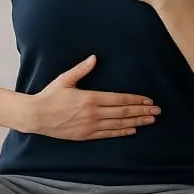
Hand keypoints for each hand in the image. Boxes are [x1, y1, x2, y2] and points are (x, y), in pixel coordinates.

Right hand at [26, 55, 160, 140]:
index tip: (148, 100)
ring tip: (150, 120)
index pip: (119, 100)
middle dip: (142, 111)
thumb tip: (94, 58)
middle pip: (123, 113)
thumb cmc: (50, 96)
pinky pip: (108, 134)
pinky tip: (132, 130)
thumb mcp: (65, 79)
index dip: (135, 100)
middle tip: (157, 111)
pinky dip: (122, 132)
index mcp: (90, 98)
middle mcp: (93, 113)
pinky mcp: (86, 135)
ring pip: (119, 124)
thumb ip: (81, 69)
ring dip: (136, 122)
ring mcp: (90, 126)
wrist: (37, 116)